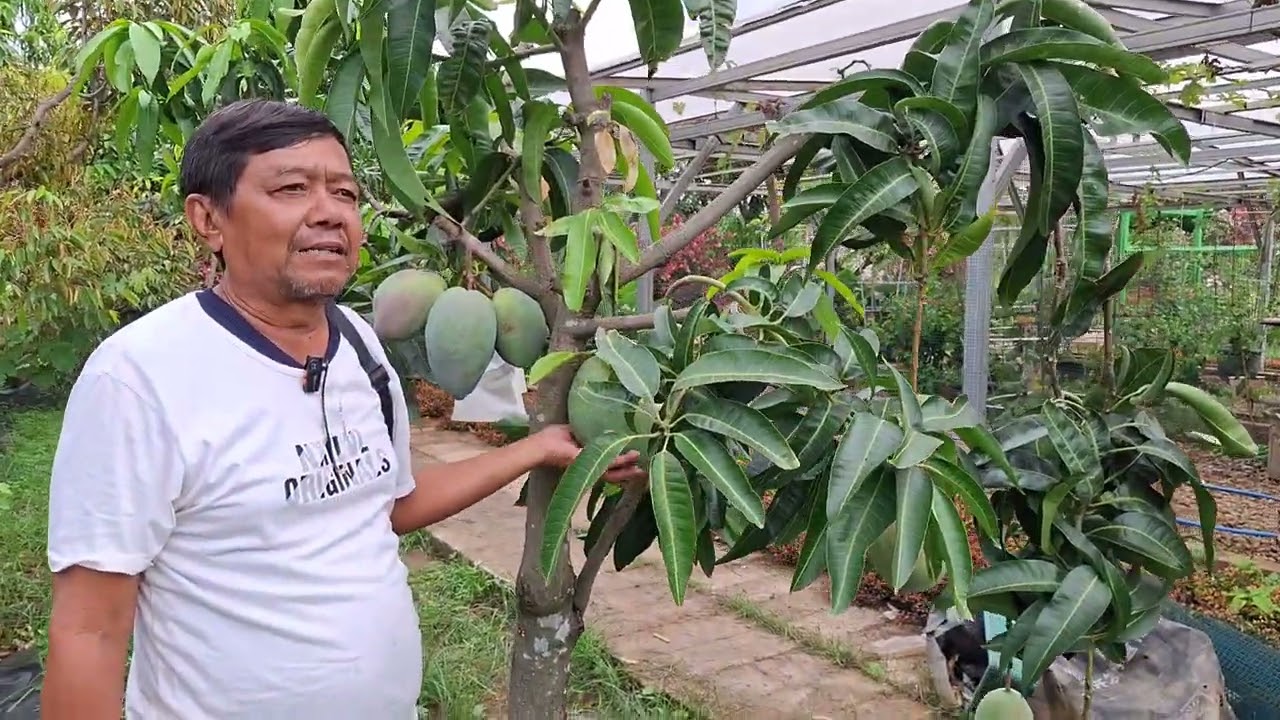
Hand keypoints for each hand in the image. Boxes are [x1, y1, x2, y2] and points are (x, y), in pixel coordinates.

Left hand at [531, 425, 647, 483]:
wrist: (540, 447)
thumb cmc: (551, 439)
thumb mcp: (572, 431)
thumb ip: (585, 431)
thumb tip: (596, 421)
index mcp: (587, 457)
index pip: (607, 462)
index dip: (620, 462)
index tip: (635, 458)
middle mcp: (590, 465)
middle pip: (613, 471)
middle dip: (628, 471)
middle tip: (644, 471)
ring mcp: (590, 466)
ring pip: (615, 471)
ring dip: (629, 469)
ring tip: (643, 469)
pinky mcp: (590, 464)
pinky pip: (610, 464)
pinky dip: (622, 461)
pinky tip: (633, 456)